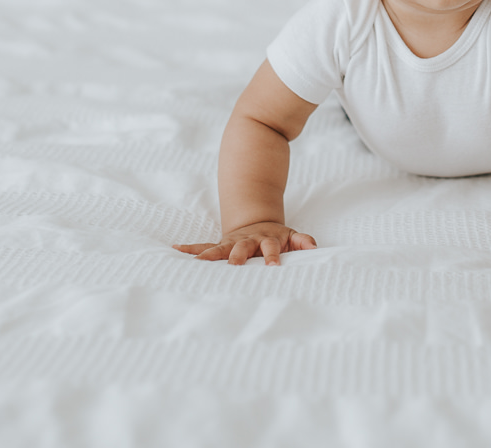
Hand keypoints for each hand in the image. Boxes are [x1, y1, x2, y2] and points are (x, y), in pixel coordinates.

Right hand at [173, 221, 316, 265]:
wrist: (258, 223)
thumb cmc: (277, 237)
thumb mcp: (293, 236)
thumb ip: (304, 241)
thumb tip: (314, 247)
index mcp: (266, 240)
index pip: (270, 248)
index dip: (272, 256)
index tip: (274, 266)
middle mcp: (247, 241)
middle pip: (242, 247)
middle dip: (238, 256)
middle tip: (234, 265)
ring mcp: (232, 242)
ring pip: (220, 248)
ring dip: (210, 254)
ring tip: (199, 261)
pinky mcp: (220, 245)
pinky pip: (204, 247)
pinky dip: (191, 249)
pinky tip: (176, 250)